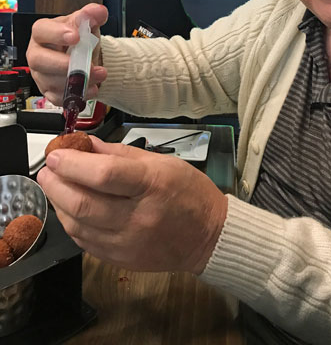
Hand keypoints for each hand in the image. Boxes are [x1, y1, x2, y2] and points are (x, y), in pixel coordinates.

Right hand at [26, 3, 108, 104]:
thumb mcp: (86, 24)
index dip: (56, 34)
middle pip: (39, 60)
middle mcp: (38, 53)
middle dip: (64, 64)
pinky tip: (90, 89)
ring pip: (49, 81)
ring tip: (98, 75)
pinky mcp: (48, 90)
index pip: (41, 31)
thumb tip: (99, 11)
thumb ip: (91, 15)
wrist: (85, 56)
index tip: (75, 36)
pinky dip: (75, 95)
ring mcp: (41, 74)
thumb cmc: (79, 39)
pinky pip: (57, 97)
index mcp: (43, 32)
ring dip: (76, 81)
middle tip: (87, 65)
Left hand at [37, 137, 227, 273]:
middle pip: (83, 203)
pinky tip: (70, 208)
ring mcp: (128, 243)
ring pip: (77, 225)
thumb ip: (119, 153)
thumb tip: (85, 144)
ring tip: (55, 186)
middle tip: (47, 170)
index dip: (73, 163)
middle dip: (56, 184)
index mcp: (152, 185)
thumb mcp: (161, 162)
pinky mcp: (121, 260)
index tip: (57, 154)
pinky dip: (71, 222)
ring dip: (58, 203)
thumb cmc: (188, 192)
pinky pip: (84, 242)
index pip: (104, 175)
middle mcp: (138, 217)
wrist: (208, 236)